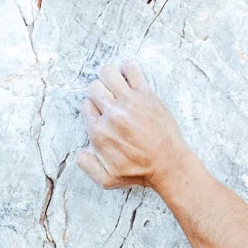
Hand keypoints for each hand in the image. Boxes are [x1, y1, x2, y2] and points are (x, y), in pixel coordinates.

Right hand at [76, 57, 193, 192]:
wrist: (168, 164)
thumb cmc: (139, 171)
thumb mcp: (107, 179)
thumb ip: (87, 166)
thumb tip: (80, 152)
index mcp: (100, 132)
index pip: (86, 105)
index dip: (93, 107)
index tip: (102, 112)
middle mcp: (112, 114)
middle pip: (94, 87)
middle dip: (98, 91)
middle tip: (109, 99)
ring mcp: (129, 102)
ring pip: (108, 73)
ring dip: (109, 77)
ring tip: (117, 86)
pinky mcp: (146, 95)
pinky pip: (132, 69)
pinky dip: (127, 68)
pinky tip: (129, 78)